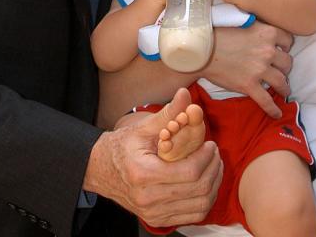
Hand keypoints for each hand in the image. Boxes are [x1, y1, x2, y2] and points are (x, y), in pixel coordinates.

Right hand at [85, 88, 222, 226]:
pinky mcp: (157, 220)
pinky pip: (192, 215)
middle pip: (198, 190)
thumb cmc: (122, 147)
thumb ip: (168, 113)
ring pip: (199, 206)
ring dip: (213, 185)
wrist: (101, 170)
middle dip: (213, 169)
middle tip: (215, 153)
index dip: (206, 158)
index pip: (190, 172)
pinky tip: (204, 181)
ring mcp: (153, 213)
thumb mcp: (143, 128)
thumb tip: (185, 94)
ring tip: (213, 166)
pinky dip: (204, 199)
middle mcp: (148, 199)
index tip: (210, 144)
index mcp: (144, 174)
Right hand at [202, 23, 292, 117]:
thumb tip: (266, 33)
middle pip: (287, 62)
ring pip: (282, 82)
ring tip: (283, 90)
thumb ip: (259, 28)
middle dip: (284, 68)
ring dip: (284, 87)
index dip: (285, 47)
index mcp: (268, 33)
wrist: (202, 49)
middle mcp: (268, 51)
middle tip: (279, 71)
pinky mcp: (249, 85)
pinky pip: (266, 101)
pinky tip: (277, 113)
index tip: (281, 51)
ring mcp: (260, 70)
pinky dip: (273, 109)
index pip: (288, 41)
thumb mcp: (245, 22)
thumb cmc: (220, 33)